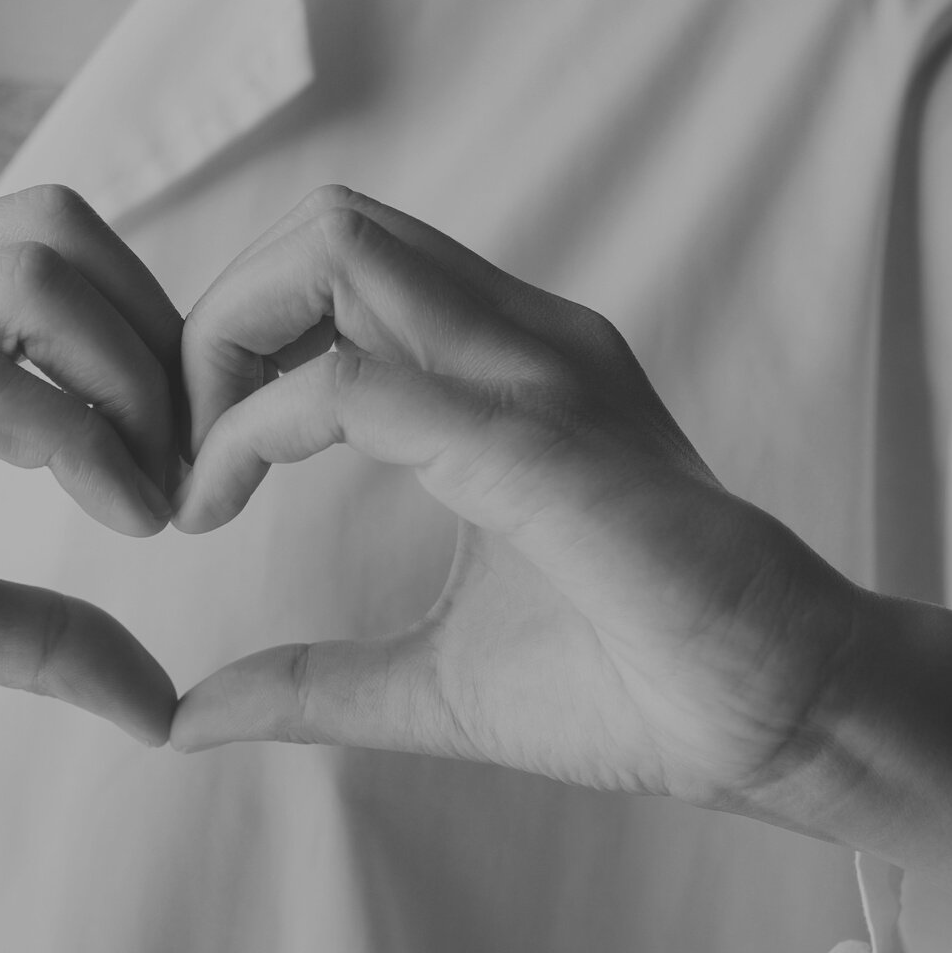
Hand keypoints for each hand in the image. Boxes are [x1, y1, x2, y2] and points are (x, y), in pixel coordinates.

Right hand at [0, 186, 183, 826]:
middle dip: (161, 346)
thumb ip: (36, 636)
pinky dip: (74, 444)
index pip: (51, 240)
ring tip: (150, 507)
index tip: (182, 462)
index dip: (150, 334)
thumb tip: (162, 705)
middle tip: (183, 477)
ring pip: (28, 279)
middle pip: (58, 228)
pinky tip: (108, 523)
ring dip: (133, 387)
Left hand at [170, 187, 868, 807]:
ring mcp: (536, 374)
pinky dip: (254, 428)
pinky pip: (355, 381)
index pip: (335, 269)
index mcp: (502, 370)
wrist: (776, 727)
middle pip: (320, 225)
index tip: (188, 483)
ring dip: (221, 347)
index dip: (228, 349)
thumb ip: (309, 683)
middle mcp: (519, 341)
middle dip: (211, 323)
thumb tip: (184, 719)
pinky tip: (223, 502)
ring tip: (194, 475)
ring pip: (332, 247)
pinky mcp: (535, 442)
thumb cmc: (631, 689)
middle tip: (175, 458)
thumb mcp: (426, 683)